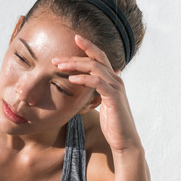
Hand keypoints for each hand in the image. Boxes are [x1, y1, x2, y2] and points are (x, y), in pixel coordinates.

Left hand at [53, 35, 142, 153]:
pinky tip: (72, 78)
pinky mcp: (114, 98)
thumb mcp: (101, 104)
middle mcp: (115, 80)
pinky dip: (84, 78)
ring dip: (76, 65)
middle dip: (75, 55)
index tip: (73, 39)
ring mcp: (116, 88)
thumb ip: (95, 93)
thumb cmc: (112, 124)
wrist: (124, 141)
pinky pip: (98, 83)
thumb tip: (86, 86)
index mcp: (112, 80)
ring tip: (59, 66)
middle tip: (56, 57)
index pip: (99, 57)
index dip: (87, 47)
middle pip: (95, 59)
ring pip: (95, 68)